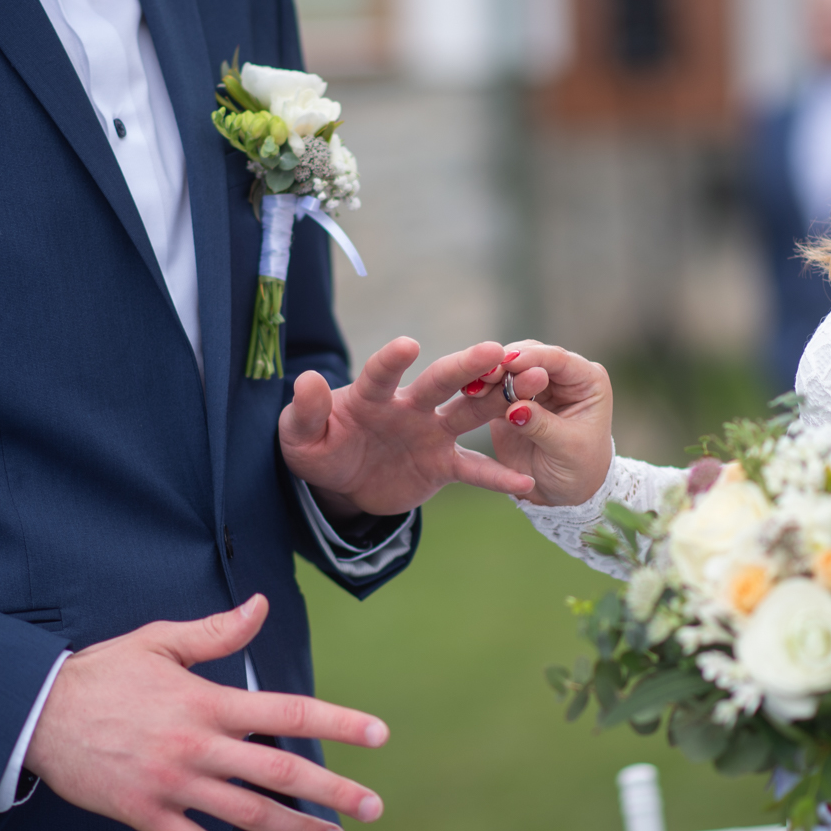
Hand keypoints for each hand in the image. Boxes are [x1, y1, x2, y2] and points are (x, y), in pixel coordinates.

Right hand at [23, 595, 388, 830]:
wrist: (37, 714)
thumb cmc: (103, 673)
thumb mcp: (160, 642)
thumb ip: (218, 631)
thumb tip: (262, 606)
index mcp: (207, 701)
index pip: (287, 714)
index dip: (338, 724)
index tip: (378, 736)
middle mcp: (198, 746)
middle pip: (280, 774)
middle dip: (333, 792)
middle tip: (374, 808)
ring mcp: (173, 786)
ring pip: (248, 816)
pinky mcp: (146, 815)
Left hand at [278, 337, 543, 517]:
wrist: (342, 483)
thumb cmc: (320, 448)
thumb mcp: (300, 436)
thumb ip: (305, 411)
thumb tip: (306, 380)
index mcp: (372, 395)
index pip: (381, 373)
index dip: (392, 360)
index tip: (409, 345)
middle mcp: (409, 406)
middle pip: (441, 381)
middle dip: (466, 366)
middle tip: (493, 350)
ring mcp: (431, 433)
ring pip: (469, 413)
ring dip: (497, 401)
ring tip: (531, 388)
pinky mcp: (442, 464)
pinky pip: (474, 469)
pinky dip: (499, 477)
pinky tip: (526, 485)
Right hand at [474, 340, 614, 506]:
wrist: (562, 492)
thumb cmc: (578, 469)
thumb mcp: (566, 449)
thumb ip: (542, 426)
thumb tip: (514, 409)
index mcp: (587, 381)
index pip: (559, 360)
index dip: (534, 358)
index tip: (509, 362)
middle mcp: (561, 377)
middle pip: (531, 355)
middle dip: (507, 362)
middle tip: (486, 373)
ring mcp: (534, 386)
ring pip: (509, 367)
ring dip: (490, 373)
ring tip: (473, 384)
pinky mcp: (511, 399)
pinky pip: (494, 387)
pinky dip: (482, 388)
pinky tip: (468, 392)